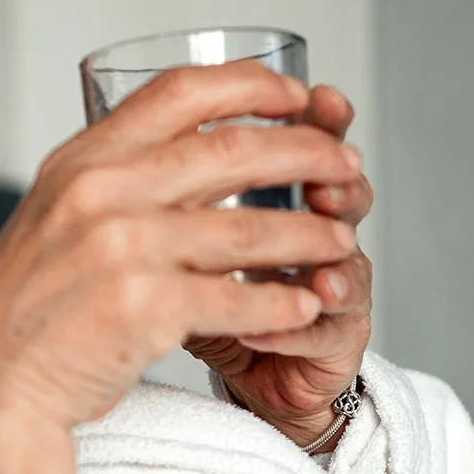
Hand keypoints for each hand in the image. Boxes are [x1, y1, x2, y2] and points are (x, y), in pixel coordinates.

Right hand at [0, 61, 362, 473]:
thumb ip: (117, 176)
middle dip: (305, 153)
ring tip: (340, 241)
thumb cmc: (30, 302)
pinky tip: (305, 305)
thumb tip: (195, 146)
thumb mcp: (58, 211)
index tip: (297, 96)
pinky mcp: (143, 309)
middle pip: (232, 151)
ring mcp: (123, 250)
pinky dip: (280, 303)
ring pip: (247, 228)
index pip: (180, 92)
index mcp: (84, 159)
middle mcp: (102, 193)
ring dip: (308, 234)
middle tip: (345, 166)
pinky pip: (236, 299)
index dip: (251, 85)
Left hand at [185, 85, 373, 450]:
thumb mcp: (165, 237)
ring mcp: (333, 285)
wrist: (232, 377)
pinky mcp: (335, 342)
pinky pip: (328, 326)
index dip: (312, 119)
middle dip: (326, 174)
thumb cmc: (189, 303)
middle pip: (338, 186)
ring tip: (321, 248)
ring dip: (324, 247)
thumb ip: (163, 186)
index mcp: (277, 194)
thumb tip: (124, 128)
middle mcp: (313, 231)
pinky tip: (284, 316)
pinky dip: (298, 320)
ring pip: (348, 255)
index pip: (303, 142)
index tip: (307, 96)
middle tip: (325, 168)